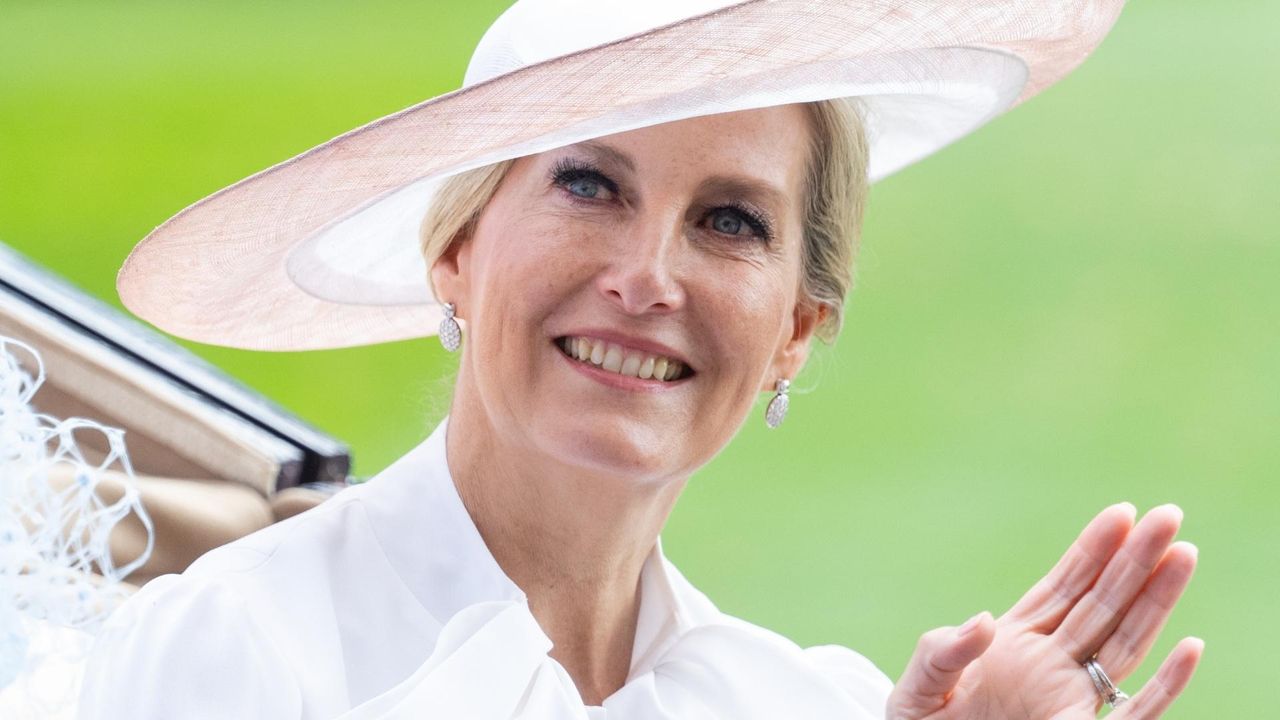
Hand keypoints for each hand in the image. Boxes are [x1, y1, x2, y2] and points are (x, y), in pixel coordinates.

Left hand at [886, 504, 1201, 718]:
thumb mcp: (920, 685)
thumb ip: (944, 651)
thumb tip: (985, 622)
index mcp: (1013, 642)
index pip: (1063, 587)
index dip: (1093, 550)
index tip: (1122, 512)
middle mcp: (1049, 665)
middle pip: (1103, 604)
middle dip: (1135, 560)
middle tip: (1169, 515)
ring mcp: (1065, 698)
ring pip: (1124, 643)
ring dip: (1156, 601)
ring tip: (1184, 555)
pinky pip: (1133, 714)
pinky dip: (1164, 685)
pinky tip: (1189, 649)